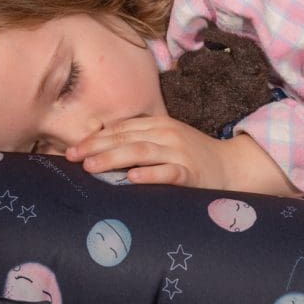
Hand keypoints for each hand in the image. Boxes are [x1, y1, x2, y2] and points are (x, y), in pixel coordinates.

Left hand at [68, 116, 236, 188]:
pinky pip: (168, 172)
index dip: (94, 138)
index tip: (72, 149)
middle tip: (72, 157)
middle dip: (96, 147)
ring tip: (91, 167)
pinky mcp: (191, 173)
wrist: (231, 167)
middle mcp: (167, 135)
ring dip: (114, 158)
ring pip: (141, 152)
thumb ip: (139, 140)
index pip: (120, 129)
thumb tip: (100, 149)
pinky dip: (149, 174)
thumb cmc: (192, 156)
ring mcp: (180, 153)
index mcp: (158, 125)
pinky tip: (132, 179)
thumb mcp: (166, 141)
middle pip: (125, 138)